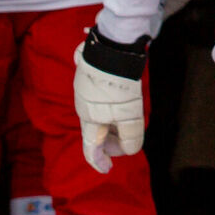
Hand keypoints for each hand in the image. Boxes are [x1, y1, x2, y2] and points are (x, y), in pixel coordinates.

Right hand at [73, 26, 150, 172]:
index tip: (109, 169)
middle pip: (96, 132)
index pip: (91, 149)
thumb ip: (131, 136)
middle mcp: (83, 107)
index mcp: (90, 120)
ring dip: (113, 123)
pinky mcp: (89, 76)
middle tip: (130, 139)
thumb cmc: (120, 83)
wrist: (112, 45)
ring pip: (98, 116)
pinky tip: (123, 100)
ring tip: (130, 117)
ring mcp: (84, 90)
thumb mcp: (131, 113)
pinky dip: (111, 108)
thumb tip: (130, 151)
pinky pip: (99, 100)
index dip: (99, 162)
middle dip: (113, 140)